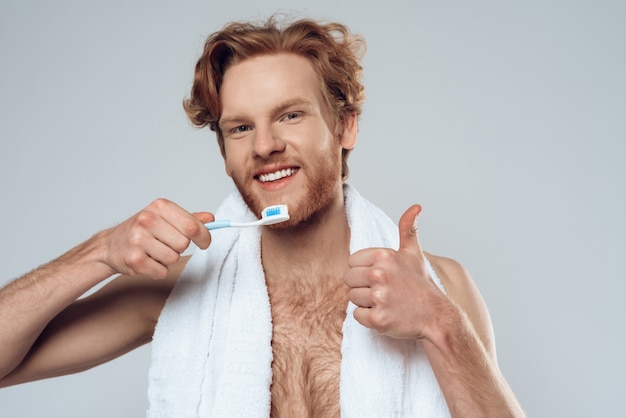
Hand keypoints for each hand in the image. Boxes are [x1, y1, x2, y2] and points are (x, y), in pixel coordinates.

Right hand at [99, 198, 213, 278]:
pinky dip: (158, 270)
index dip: (204, 237)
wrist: (110, 245)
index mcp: (159, 207)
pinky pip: (162, 271)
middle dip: (179, 248)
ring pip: (174, 258)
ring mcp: (138, 240)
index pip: (192, 225)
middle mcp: (147, 220)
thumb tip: (210, 219)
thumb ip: (189, 219)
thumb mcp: (165, 218)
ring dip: (168, 259)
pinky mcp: (134, 260)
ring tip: (154, 251)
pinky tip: (147, 261)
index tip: (204, 242)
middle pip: (184, 244)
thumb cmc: (142, 230)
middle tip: (165, 244)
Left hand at [344, 204, 446, 339]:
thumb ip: (408, 229)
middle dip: (362, 286)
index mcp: (384, 256)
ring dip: (366, 303)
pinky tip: (386, 314)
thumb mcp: (414, 254)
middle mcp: (380, 274)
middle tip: (384, 291)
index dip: (364, 270)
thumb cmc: (421, 284)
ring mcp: (379, 298)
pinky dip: (369, 318)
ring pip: (352, 298)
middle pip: (348, 280)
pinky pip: (357, 316)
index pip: (352, 262)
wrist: (436, 316)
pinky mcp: (378, 319)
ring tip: (387, 302)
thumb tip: (416, 206)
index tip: (382, 277)